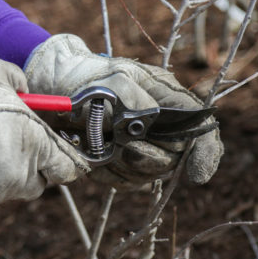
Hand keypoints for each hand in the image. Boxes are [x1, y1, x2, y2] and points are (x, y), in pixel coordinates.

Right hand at [0, 55, 88, 213]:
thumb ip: (18, 81)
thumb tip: (24, 90)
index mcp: (37, 145)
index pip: (68, 167)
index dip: (67, 159)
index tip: (61, 152)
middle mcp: (22, 174)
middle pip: (41, 182)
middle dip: (35, 167)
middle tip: (19, 146)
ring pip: (11, 187)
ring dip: (6, 172)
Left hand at [25, 34, 222, 185]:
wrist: (52, 88)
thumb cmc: (85, 76)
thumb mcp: (112, 79)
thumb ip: (137, 101)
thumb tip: (151, 122)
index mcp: (168, 99)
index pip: (201, 129)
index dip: (205, 153)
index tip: (196, 176)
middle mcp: (160, 125)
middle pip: (173, 158)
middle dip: (147, 156)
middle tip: (121, 145)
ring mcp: (141, 146)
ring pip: (148, 174)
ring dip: (123, 165)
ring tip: (100, 144)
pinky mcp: (120, 163)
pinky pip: (124, 182)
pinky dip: (108, 174)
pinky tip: (93, 157)